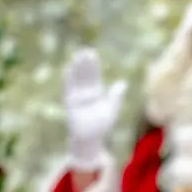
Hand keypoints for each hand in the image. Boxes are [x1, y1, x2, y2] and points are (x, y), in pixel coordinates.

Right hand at [63, 48, 126, 168]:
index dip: (92, 65)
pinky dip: (68, 79)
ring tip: (76, 55)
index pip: (94, 76)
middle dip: (84, 64)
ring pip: (77, 79)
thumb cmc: (100, 127)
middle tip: (84, 50)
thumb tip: (122, 83)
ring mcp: (77, 98)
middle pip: (85, 75)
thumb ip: (116, 96)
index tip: (91, 53)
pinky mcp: (70, 103)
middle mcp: (85, 94)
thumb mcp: (111, 109)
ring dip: (76, 68)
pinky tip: (68, 68)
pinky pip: (68, 89)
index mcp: (96, 94)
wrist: (89, 140)